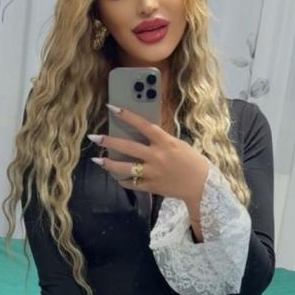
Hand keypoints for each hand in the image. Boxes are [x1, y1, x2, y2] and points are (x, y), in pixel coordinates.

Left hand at [87, 104, 210, 201]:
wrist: (200, 184)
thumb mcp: (177, 144)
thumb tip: (141, 133)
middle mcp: (157, 156)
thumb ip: (160, 139)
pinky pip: (133, 184)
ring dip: (109, 164)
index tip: (112, 108)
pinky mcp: (152, 186)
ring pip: (125, 168)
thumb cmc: (190, 160)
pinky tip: (116, 177)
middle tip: (93, 137)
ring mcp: (153, 173)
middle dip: (109, 142)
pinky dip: (123, 180)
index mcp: (165, 142)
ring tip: (97, 160)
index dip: (127, 115)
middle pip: (128, 147)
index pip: (143, 125)